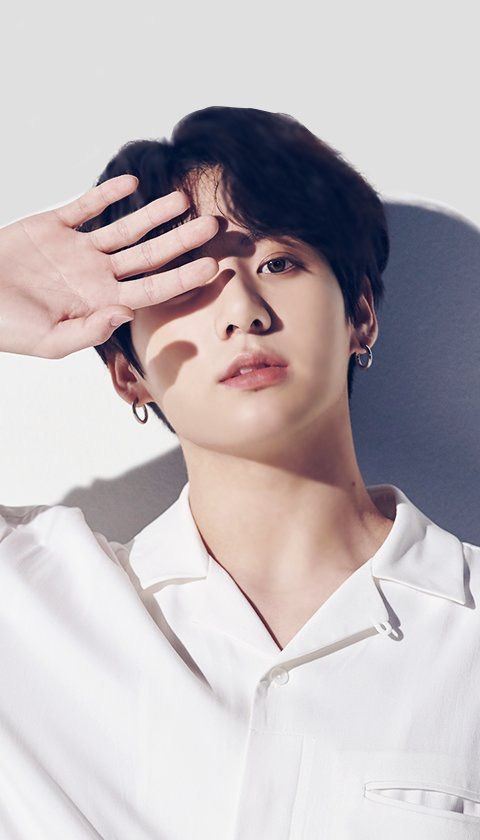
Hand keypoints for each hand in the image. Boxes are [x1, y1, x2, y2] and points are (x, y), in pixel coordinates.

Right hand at [0, 175, 218, 357]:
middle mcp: (96, 275)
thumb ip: (90, 331)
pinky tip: (130, 182)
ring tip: (181, 199)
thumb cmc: (7, 326)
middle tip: (214, 226)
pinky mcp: (53, 226)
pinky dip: (106, 194)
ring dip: (154, 214)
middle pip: (149, 256)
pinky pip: (85, 206)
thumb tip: (125, 315)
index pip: (152, 290)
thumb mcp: (49, 341)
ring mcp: (77, 250)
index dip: (182, 279)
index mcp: (100, 303)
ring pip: (125, 229)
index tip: (212, 267)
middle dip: (182, 241)